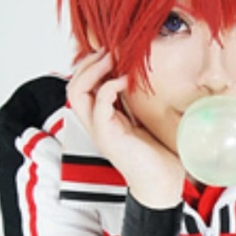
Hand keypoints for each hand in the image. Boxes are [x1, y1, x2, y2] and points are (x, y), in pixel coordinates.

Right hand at [67, 50, 183, 206]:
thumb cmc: (159, 157)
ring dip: (92, 71)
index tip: (112, 52)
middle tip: (108, 50)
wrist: (162, 185)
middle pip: (73, 86)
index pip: (83, 87)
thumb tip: (144, 77)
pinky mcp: (108, 137)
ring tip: (110, 58)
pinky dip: (110, 88)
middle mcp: (96, 125)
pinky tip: (125, 80)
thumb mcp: (146, 121)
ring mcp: (99, 131)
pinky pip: (99, 105)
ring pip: (77, 93)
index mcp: (103, 120)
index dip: (92, 66)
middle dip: (88, 63)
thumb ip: (138, 102)